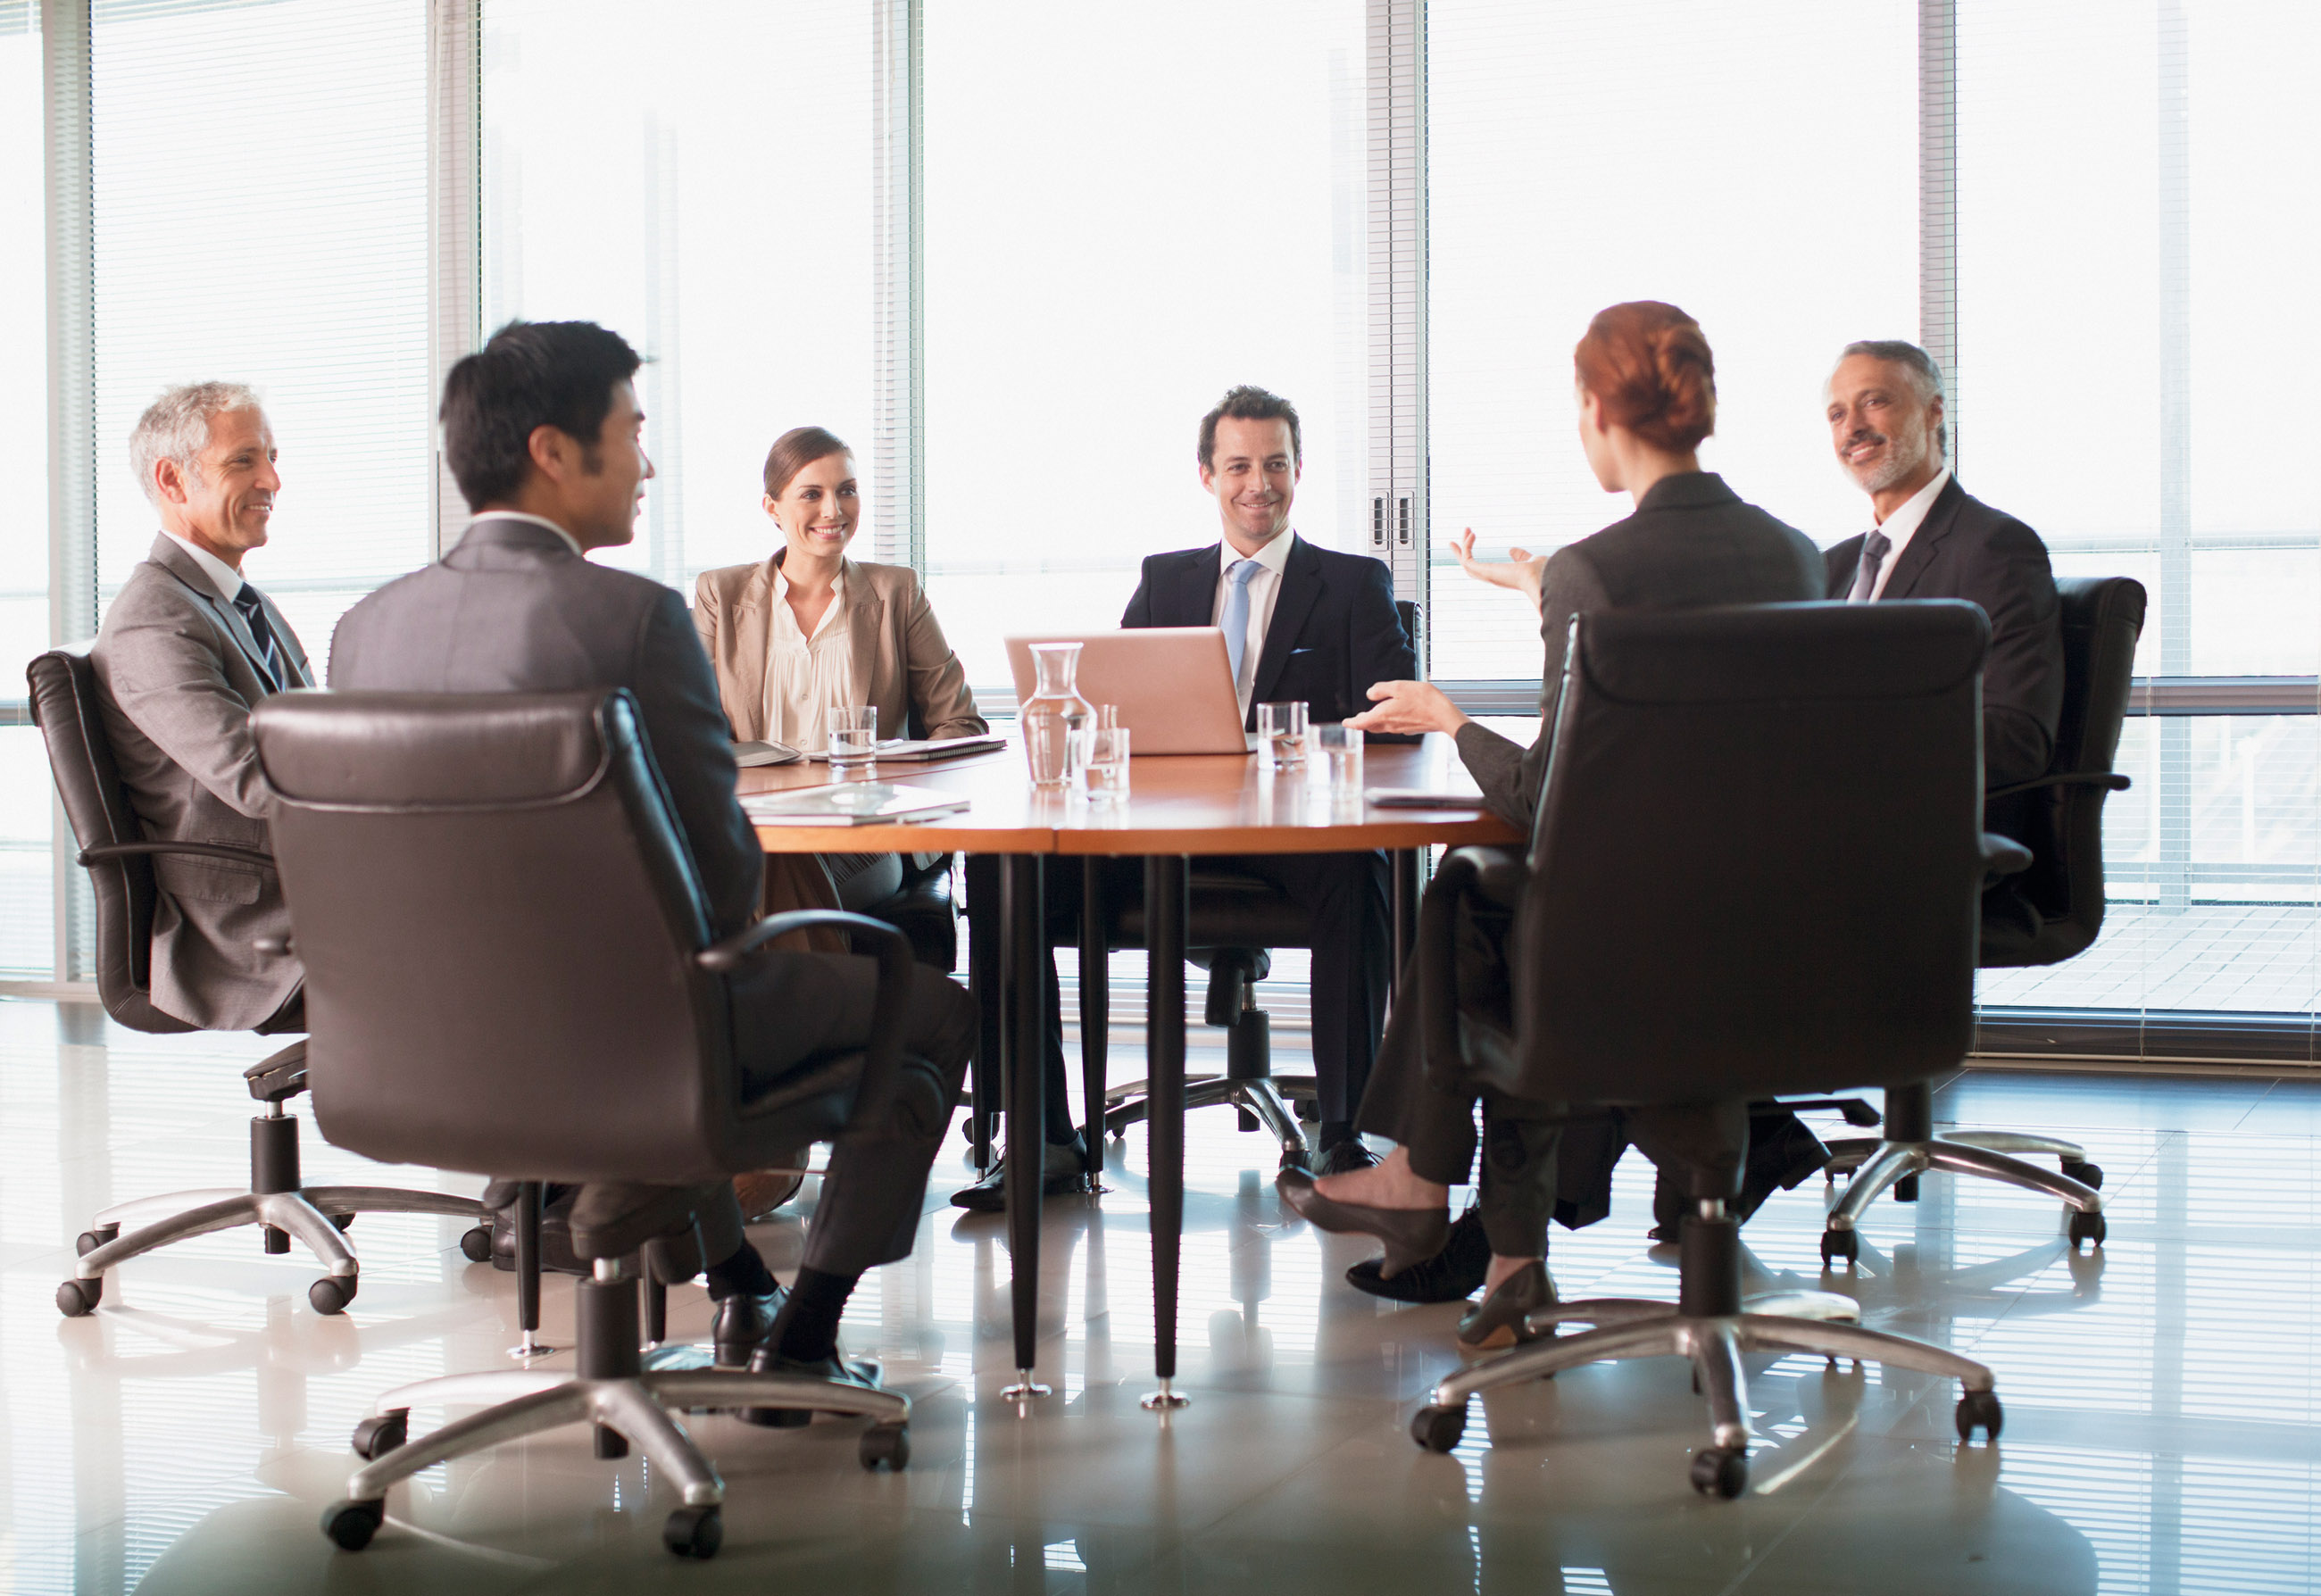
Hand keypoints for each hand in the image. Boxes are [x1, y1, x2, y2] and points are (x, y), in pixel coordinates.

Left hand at [1345, 679, 1467, 736]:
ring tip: (1374, 714)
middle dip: (1363, 722)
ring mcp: (1400, 728)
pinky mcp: (1411, 729)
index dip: (1352, 723)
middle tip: (1358, 718)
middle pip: (1371, 725)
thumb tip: (1370, 694)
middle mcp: (1390, 725)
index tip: (1345, 723)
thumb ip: (1382, 690)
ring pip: (1382, 726)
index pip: (1361, 722)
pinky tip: (1396, 713)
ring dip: (1375, 721)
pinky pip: (1395, 726)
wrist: (1444, 715)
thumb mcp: (1400, 687)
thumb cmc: (1424, 700)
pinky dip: (1390, 720)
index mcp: (1383, 715)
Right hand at [1451, 528, 1546, 612]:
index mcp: (1502, 578)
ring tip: (1465, 530)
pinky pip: (1468, 560)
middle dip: (1462, 554)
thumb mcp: (1530, 560)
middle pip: (1470, 569)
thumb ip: (1521, 556)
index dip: (1474, 557)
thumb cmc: (1541, 573)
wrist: (1542, 579)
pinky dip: (1467, 547)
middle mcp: (1492, 579)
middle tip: (1453, 542)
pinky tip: (1472, 533)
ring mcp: (1487, 576)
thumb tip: (1512, 550)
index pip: (1482, 570)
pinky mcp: (1484, 572)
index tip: (1471, 543)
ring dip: (1462, 549)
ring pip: (1466, 564)